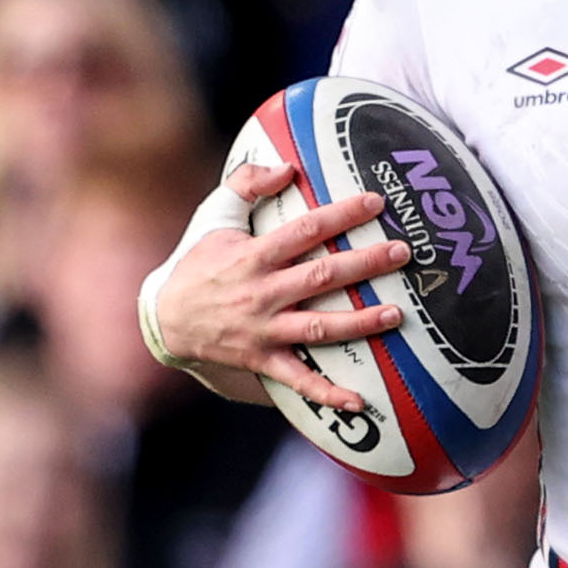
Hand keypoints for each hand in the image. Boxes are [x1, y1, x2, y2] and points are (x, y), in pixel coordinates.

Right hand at [139, 180, 407, 408]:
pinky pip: (299, 379)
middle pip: (321, 276)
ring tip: (396, 314)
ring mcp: (264, 330)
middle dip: (365, 264)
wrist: (164, 317)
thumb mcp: (215, 215)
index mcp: (253, 255)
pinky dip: (327, 393)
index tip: (376, 203)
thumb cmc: (197, 261)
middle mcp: (262, 293)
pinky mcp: (262, 359)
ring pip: (319, 326)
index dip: (341, 215)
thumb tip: (287, 167)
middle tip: (403, 253)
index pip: (305, 229)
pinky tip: (359, 400)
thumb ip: (246, 183)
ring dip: (359, 323)